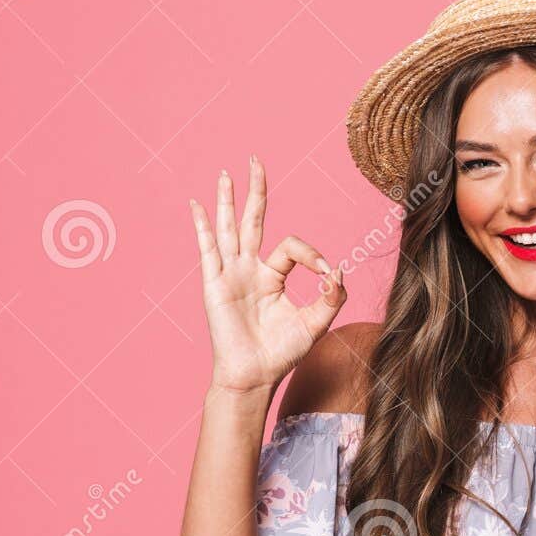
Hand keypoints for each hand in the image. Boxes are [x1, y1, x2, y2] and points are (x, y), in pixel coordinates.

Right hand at [189, 155, 345, 393]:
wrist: (255, 376)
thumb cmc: (282, 353)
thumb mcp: (317, 323)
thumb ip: (332, 296)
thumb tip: (338, 268)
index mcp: (273, 276)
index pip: (292, 247)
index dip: (312, 253)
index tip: (326, 272)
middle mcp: (250, 269)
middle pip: (254, 220)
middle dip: (256, 190)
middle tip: (255, 160)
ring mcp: (230, 274)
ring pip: (229, 228)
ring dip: (227, 199)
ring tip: (227, 172)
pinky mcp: (215, 284)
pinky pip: (208, 249)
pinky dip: (202, 226)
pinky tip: (197, 205)